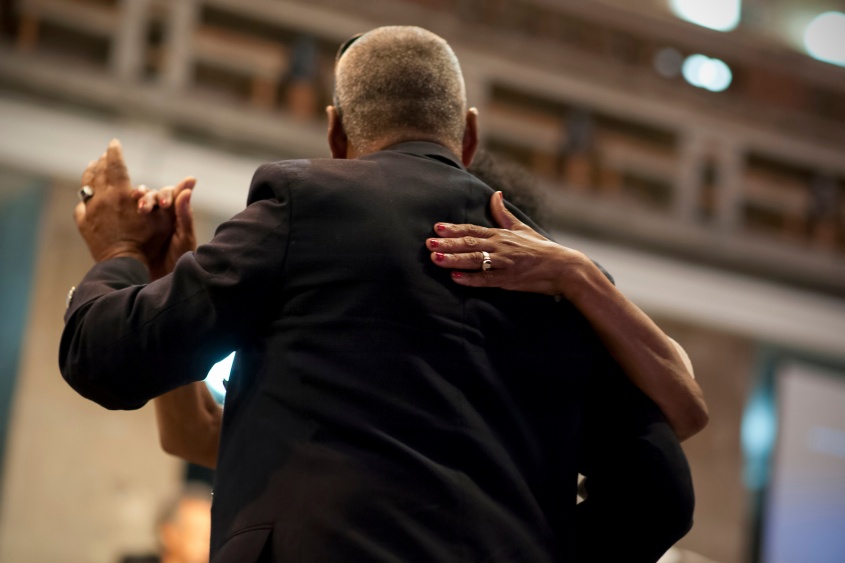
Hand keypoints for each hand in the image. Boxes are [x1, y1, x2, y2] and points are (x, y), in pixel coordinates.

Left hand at [75, 140, 173, 269]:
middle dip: (102, 162)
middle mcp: (103, 198)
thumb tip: (192, 179)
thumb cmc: (150, 246)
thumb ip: (179, 201)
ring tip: (93, 168)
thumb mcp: (169, 222)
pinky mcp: (84, 225)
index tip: (114, 143)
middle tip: (103, 155)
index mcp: (122, 194)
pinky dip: (85, 197)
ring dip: (91, 175)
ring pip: (87, 186)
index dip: (114, 152)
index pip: (115, 164)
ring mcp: (91, 211)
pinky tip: (87, 196)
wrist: (125, 266)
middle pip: (98, 172)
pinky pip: (81, 206)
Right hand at [133, 178, 196, 279]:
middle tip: (145, 208)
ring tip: (138, 208)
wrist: (162, 283)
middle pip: (151, 195)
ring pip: (137, 201)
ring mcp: (143, 221)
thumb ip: (185, 214)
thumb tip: (189, 184)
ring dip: (137, 200)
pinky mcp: (129, 228)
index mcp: (174, 214)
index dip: (165, 195)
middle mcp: (159, 214)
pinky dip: (123, 208)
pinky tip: (121, 210)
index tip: (164, 205)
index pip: (169, 194)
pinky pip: (124, 214)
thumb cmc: (179, 261)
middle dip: (148, 198)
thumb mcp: (184, 238)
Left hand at [426, 191, 587, 297]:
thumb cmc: (541, 248)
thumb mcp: (521, 228)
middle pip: (470, 244)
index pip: (473, 230)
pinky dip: (471, 279)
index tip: (436, 227)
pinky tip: (455, 278)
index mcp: (501, 235)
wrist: (563, 267)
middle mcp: (501, 247)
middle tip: (428, 243)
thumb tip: (495, 194)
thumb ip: (504, 214)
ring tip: (435, 259)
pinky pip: (487, 280)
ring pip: (476, 260)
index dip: (454, 229)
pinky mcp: (510, 280)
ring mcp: (505, 263)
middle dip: (448, 243)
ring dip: (454, 259)